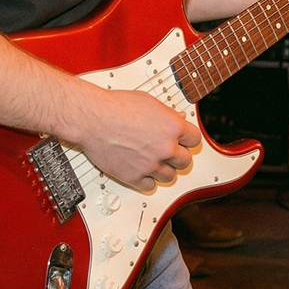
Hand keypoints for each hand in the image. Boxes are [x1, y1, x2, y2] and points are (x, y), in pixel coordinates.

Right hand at [69, 85, 201, 192]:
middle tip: (170, 152)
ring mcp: (150, 165)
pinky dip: (148, 181)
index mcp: (173, 127)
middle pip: (185, 161)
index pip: (195, 139)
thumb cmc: (115, 107)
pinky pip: (150, 187)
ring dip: (164, 169)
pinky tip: (143, 171)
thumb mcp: (149, 101)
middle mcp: (165, 148)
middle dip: (178, 156)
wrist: (93, 119)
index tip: (184, 140)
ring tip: (155, 161)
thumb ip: (166, 114)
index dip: (188, 139)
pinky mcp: (134, 177)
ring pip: (170, 176)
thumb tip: (176, 119)